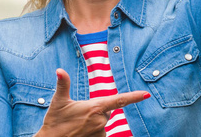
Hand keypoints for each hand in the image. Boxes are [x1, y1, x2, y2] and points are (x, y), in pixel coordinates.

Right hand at [34, 69, 149, 136]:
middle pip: (106, 111)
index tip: (146, 94)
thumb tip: (59, 70)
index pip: (119, 100)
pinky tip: (80, 132)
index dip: (134, 97)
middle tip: (79, 115)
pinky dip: (92, 132)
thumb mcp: (58, 102)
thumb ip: (63, 84)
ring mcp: (100, 133)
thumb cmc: (54, 122)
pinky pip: (99, 133)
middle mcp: (101, 121)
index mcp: (95, 107)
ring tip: (77, 126)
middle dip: (97, 111)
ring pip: (102, 123)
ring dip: (93, 123)